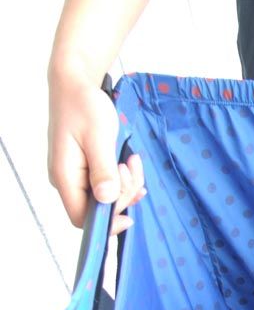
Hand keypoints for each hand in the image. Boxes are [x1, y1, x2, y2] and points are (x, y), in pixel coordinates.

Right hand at [47, 67, 145, 235]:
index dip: (105, 224)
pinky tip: (131, 162)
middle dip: (123, 194)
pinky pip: (110, 184)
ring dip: (127, 183)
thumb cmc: (83, 106)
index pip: (80, 218)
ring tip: (132, 160)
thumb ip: (102, 170)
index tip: (129, 217)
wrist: (77, 86)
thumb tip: (106, 199)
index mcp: (65, 176)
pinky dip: (125, 177)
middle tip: (132, 167)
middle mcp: (68, 180)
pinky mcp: (88, 169)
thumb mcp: (98, 137)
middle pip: (100, 208)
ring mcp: (78, 175)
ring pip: (108, 196)